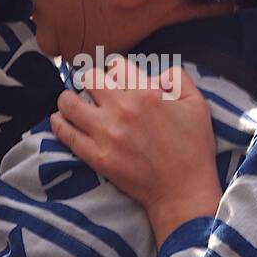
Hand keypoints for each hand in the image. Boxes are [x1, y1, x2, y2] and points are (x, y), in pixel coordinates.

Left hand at [51, 60, 221, 241]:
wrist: (183, 191)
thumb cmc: (193, 149)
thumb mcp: (197, 105)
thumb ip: (178, 79)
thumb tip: (158, 70)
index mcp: (146, 94)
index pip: (116, 65)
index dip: (115, 69)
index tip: (115, 78)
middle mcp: (122, 110)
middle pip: (89, 78)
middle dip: (92, 80)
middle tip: (95, 90)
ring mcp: (105, 134)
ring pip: (69, 103)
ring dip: (69, 99)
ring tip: (72, 102)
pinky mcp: (96, 157)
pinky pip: (66, 134)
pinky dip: (59, 123)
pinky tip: (60, 119)